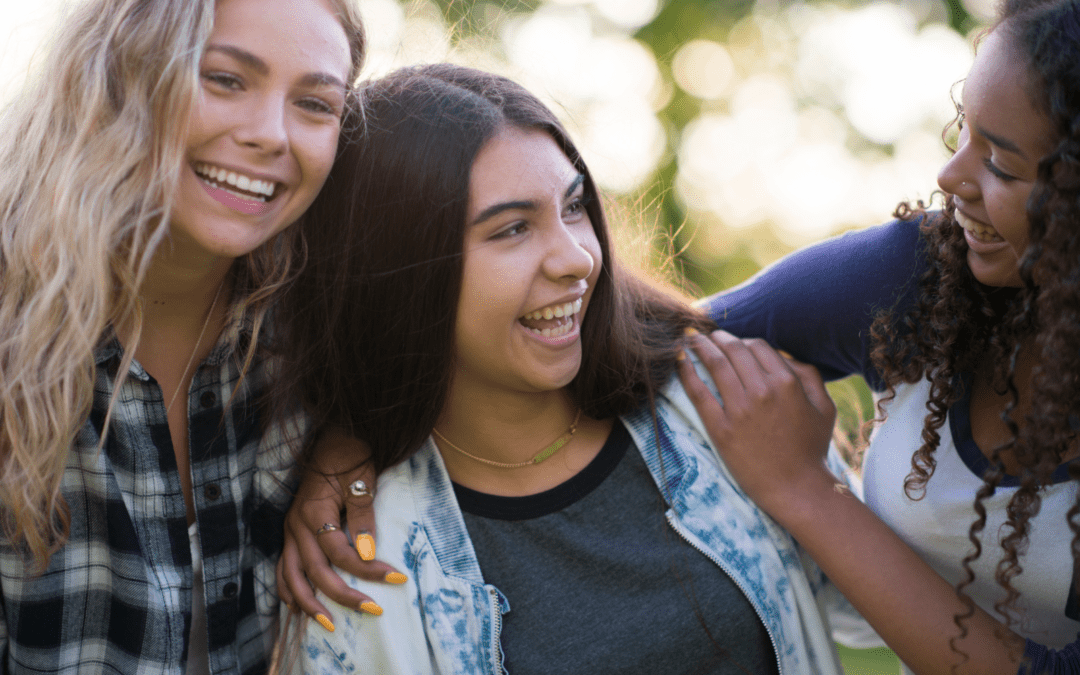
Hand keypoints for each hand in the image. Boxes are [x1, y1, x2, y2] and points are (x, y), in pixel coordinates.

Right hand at [277, 429, 403, 624]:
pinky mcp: (291, 532)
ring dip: (308, 603)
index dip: (367, 568)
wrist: (334, 438)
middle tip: (372, 609)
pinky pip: (283, 568)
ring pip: (291, 576)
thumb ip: (362, 516)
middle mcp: (296, 524)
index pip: (340, 551)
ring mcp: (290, 530)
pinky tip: (299, 607)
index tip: (396, 577)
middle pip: (315, 571)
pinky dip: (289, 590)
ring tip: (329, 624)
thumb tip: (365, 552)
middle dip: (343, 594)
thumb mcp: (363, 481)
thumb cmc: (351, 456)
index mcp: (314, 511)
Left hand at [678, 330, 836, 513]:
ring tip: (690, 339)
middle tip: (708, 335)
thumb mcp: (824, 407)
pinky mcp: (721, 428)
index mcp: (787, 383)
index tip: (733, 343)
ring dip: (699, 346)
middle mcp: (762, 391)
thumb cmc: (810, 448)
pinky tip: (679, 360)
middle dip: (718, 338)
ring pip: (715, 364)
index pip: (758, 346)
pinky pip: (698, 392)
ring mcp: (740, 409)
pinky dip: (686, 372)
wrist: (796, 488)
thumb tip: (784, 355)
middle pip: (734, 350)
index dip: (743, 341)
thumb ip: (809, 376)